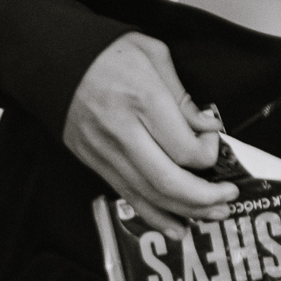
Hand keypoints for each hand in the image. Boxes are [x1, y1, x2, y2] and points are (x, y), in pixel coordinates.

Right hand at [63, 32, 236, 236]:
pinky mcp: (94, 163)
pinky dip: (155, 216)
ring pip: (150, 196)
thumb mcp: (153, 55)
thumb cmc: (105, 54)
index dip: (208, 154)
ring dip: (185, 211)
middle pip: (168, 181)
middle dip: (205, 197)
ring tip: (212, 214)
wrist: (53, 62)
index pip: (184, 147)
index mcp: (142, 100)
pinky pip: (129, 196)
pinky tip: (176, 226)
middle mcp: (122, 132)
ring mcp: (105, 152)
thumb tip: (204, 126)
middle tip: (227, 197)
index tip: (214, 144)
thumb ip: (182, 96)